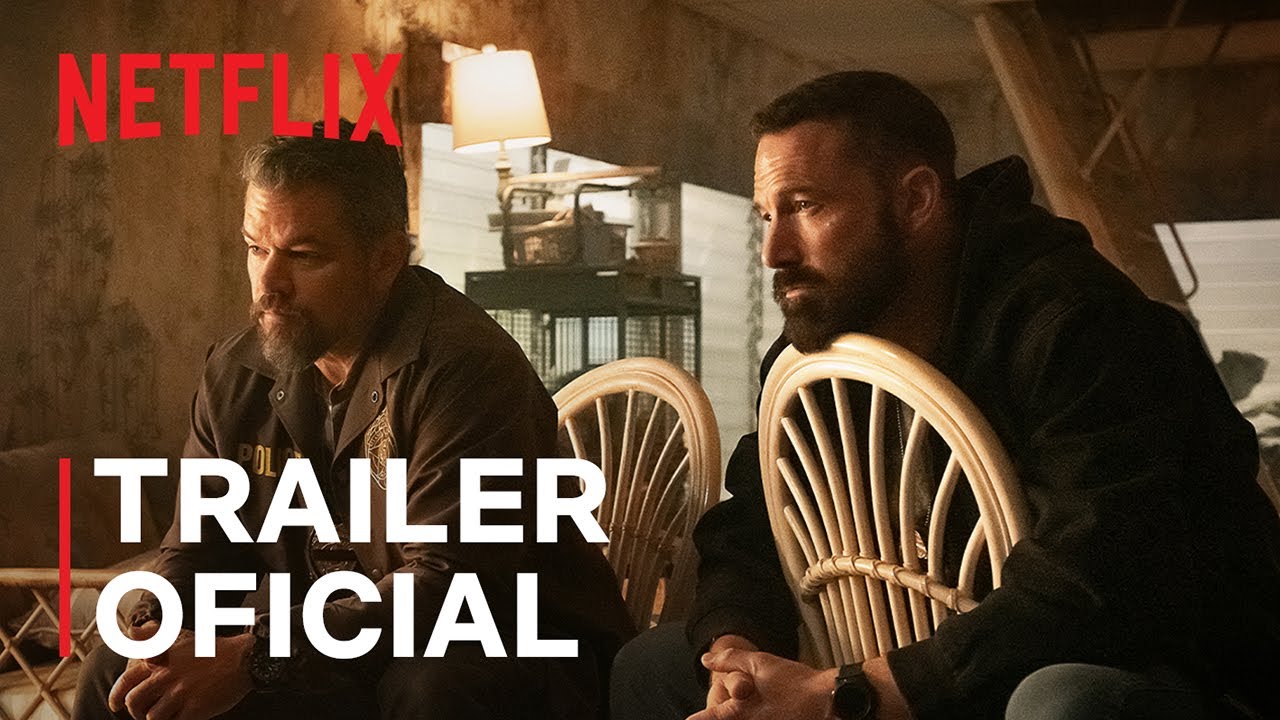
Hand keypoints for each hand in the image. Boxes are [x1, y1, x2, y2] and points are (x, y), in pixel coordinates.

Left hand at [109, 626, 254, 719]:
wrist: (243, 659)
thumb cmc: (212, 649)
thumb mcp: (180, 637)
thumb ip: (153, 636)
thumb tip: (130, 630)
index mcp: (161, 660)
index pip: (127, 680)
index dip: (116, 696)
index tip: (115, 705)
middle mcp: (167, 676)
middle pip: (135, 702)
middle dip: (137, 711)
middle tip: (146, 712)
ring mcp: (181, 693)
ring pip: (152, 717)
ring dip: (158, 718)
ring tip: (169, 714)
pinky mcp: (196, 708)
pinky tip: (184, 717)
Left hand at [689, 647, 837, 719]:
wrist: (828, 701)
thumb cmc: (795, 682)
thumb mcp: (759, 663)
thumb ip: (729, 661)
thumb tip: (706, 660)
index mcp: (738, 712)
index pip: (706, 718)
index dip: (696, 719)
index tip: (688, 719)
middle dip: (718, 714)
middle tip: (727, 702)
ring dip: (738, 715)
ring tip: (753, 704)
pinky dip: (757, 717)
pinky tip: (766, 710)